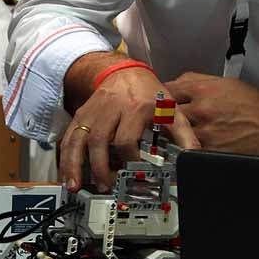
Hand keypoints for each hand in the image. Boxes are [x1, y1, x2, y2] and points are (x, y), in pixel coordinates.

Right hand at [62, 66, 198, 192]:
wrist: (123, 71)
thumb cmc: (149, 94)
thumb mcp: (171, 110)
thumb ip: (184, 136)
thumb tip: (194, 159)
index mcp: (136, 108)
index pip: (126, 138)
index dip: (129, 159)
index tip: (134, 175)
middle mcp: (111, 110)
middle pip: (100, 141)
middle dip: (100, 167)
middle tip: (106, 186)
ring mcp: (93, 113)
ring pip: (79, 139)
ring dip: (75, 165)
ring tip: (76, 186)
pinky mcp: (81, 116)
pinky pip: (69, 138)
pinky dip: (65, 158)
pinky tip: (66, 175)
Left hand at [164, 72, 258, 154]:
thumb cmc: (253, 104)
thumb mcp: (225, 82)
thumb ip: (196, 81)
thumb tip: (174, 83)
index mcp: (204, 90)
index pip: (168, 90)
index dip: (160, 95)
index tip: (156, 99)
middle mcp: (202, 110)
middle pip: (166, 113)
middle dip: (162, 115)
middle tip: (158, 119)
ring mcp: (205, 131)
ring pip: (174, 133)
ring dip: (171, 134)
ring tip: (171, 134)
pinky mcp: (210, 150)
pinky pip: (188, 149)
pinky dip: (184, 147)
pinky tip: (186, 145)